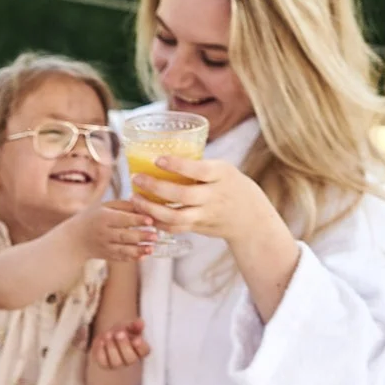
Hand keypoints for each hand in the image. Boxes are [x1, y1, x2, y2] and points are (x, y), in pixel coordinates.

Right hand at [69, 200, 157, 265]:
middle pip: (124, 236)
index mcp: (103, 218)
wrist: (75, 239)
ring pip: (123, 250)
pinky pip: (121, 258)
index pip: (122, 219)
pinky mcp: (107, 256)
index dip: (136, 220)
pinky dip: (132, 258)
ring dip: (139, 250)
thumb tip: (145, 206)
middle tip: (155, 236)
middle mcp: (104, 233)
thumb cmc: (93, 218)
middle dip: (141, 236)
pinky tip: (143, 256)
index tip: (150, 220)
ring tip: (152, 248)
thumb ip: (124, 206)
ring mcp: (105, 247)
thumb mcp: (104, 206)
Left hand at [90, 320, 149, 371]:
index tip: (137, 339)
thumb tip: (140, 323)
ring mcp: (117, 363)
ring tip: (108, 334)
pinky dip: (101, 350)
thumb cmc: (122, 331)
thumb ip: (135, 325)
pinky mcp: (105, 364)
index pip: (144, 351)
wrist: (108, 335)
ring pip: (116, 362)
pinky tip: (101, 341)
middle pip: (130, 359)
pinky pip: (103, 361)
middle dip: (124, 345)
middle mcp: (130, 359)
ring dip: (112, 348)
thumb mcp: (129, 325)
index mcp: (139, 349)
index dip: (141, 347)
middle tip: (119, 333)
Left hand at [130, 155, 276, 244]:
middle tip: (136, 179)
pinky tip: (144, 213)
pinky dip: (157, 222)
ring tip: (134, 198)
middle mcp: (214, 196)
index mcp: (221, 175)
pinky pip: (175, 228)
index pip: (199, 170)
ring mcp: (206, 214)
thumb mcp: (222, 170)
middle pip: (183, 195)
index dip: (177, 165)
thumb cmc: (230, 186)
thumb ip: (198, 168)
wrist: (250, 219)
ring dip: (151, 209)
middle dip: (156, 187)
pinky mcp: (198, 228)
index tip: (157, 159)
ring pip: (175, 216)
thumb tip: (164, 157)